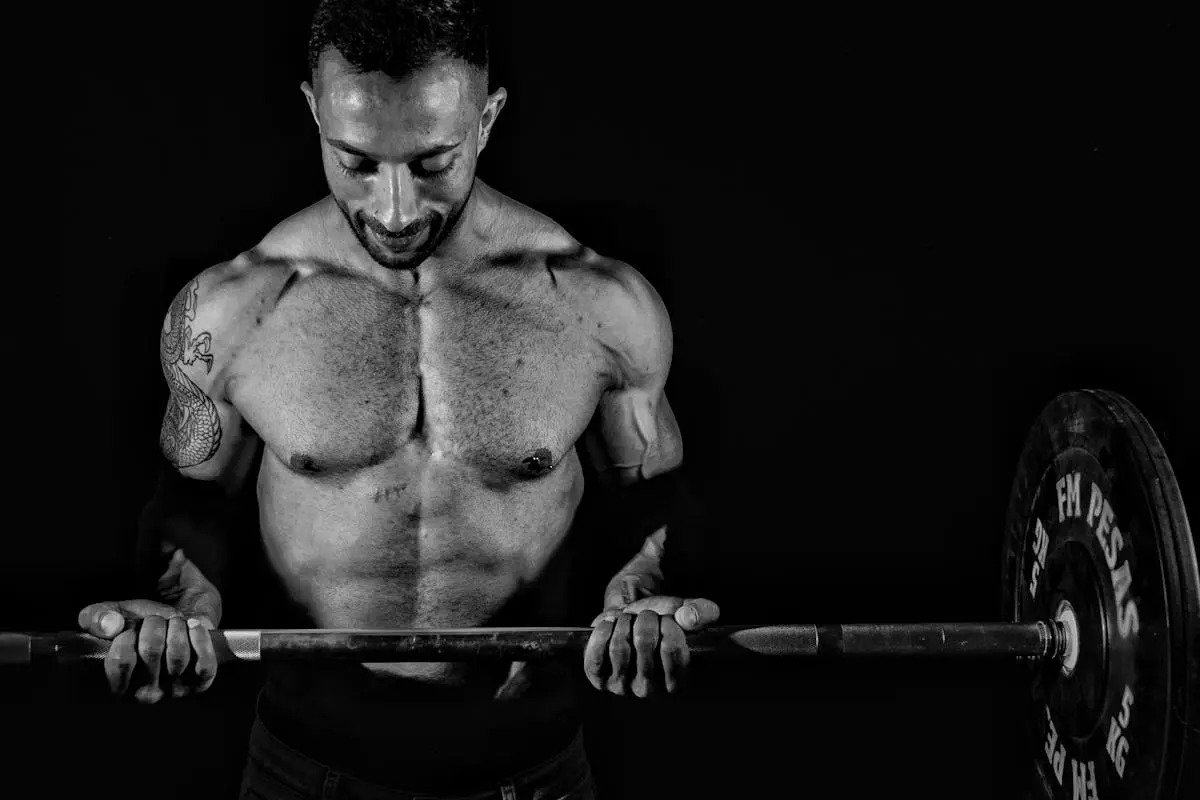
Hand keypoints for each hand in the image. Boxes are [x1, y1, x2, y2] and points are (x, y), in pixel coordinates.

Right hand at [76, 548, 218, 703]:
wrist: (177, 617)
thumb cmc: (140, 625)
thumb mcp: (111, 616)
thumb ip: (96, 617)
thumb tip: (110, 625)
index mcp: (118, 686)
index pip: (120, 661)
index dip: (126, 636)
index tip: (130, 628)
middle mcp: (146, 695)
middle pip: (151, 651)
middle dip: (154, 624)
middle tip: (155, 621)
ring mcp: (175, 691)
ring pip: (178, 655)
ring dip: (176, 627)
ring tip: (173, 623)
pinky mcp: (201, 683)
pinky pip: (204, 664)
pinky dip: (199, 638)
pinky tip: (193, 626)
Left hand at [584, 595, 719, 696]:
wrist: (632, 620)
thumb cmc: (663, 620)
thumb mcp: (689, 612)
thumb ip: (702, 612)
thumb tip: (687, 618)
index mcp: (677, 684)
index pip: (672, 648)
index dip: (669, 624)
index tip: (667, 619)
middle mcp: (650, 692)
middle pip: (644, 643)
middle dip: (646, 619)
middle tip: (647, 616)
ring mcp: (622, 689)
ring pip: (620, 646)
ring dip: (625, 622)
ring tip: (630, 620)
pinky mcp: (599, 679)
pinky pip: (596, 654)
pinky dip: (602, 632)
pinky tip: (611, 624)